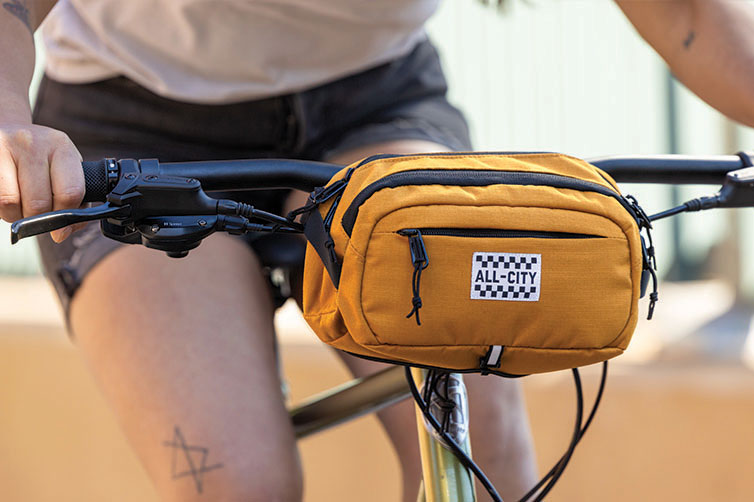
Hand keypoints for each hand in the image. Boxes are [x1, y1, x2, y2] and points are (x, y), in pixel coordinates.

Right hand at [0, 123, 84, 241]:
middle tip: (36, 216)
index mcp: (62, 147)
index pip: (70, 192)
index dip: (65, 217)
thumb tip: (62, 233)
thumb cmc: (41, 160)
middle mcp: (33, 143)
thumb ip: (75, 202)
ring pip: (11, 203)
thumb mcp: (64, 171)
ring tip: (18, 208)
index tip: (60, 228)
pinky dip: (0, 210)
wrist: (6, 131)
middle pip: (39, 202)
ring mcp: (4, 146)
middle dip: (38, 219)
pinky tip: (6, 201)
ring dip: (15, 216)